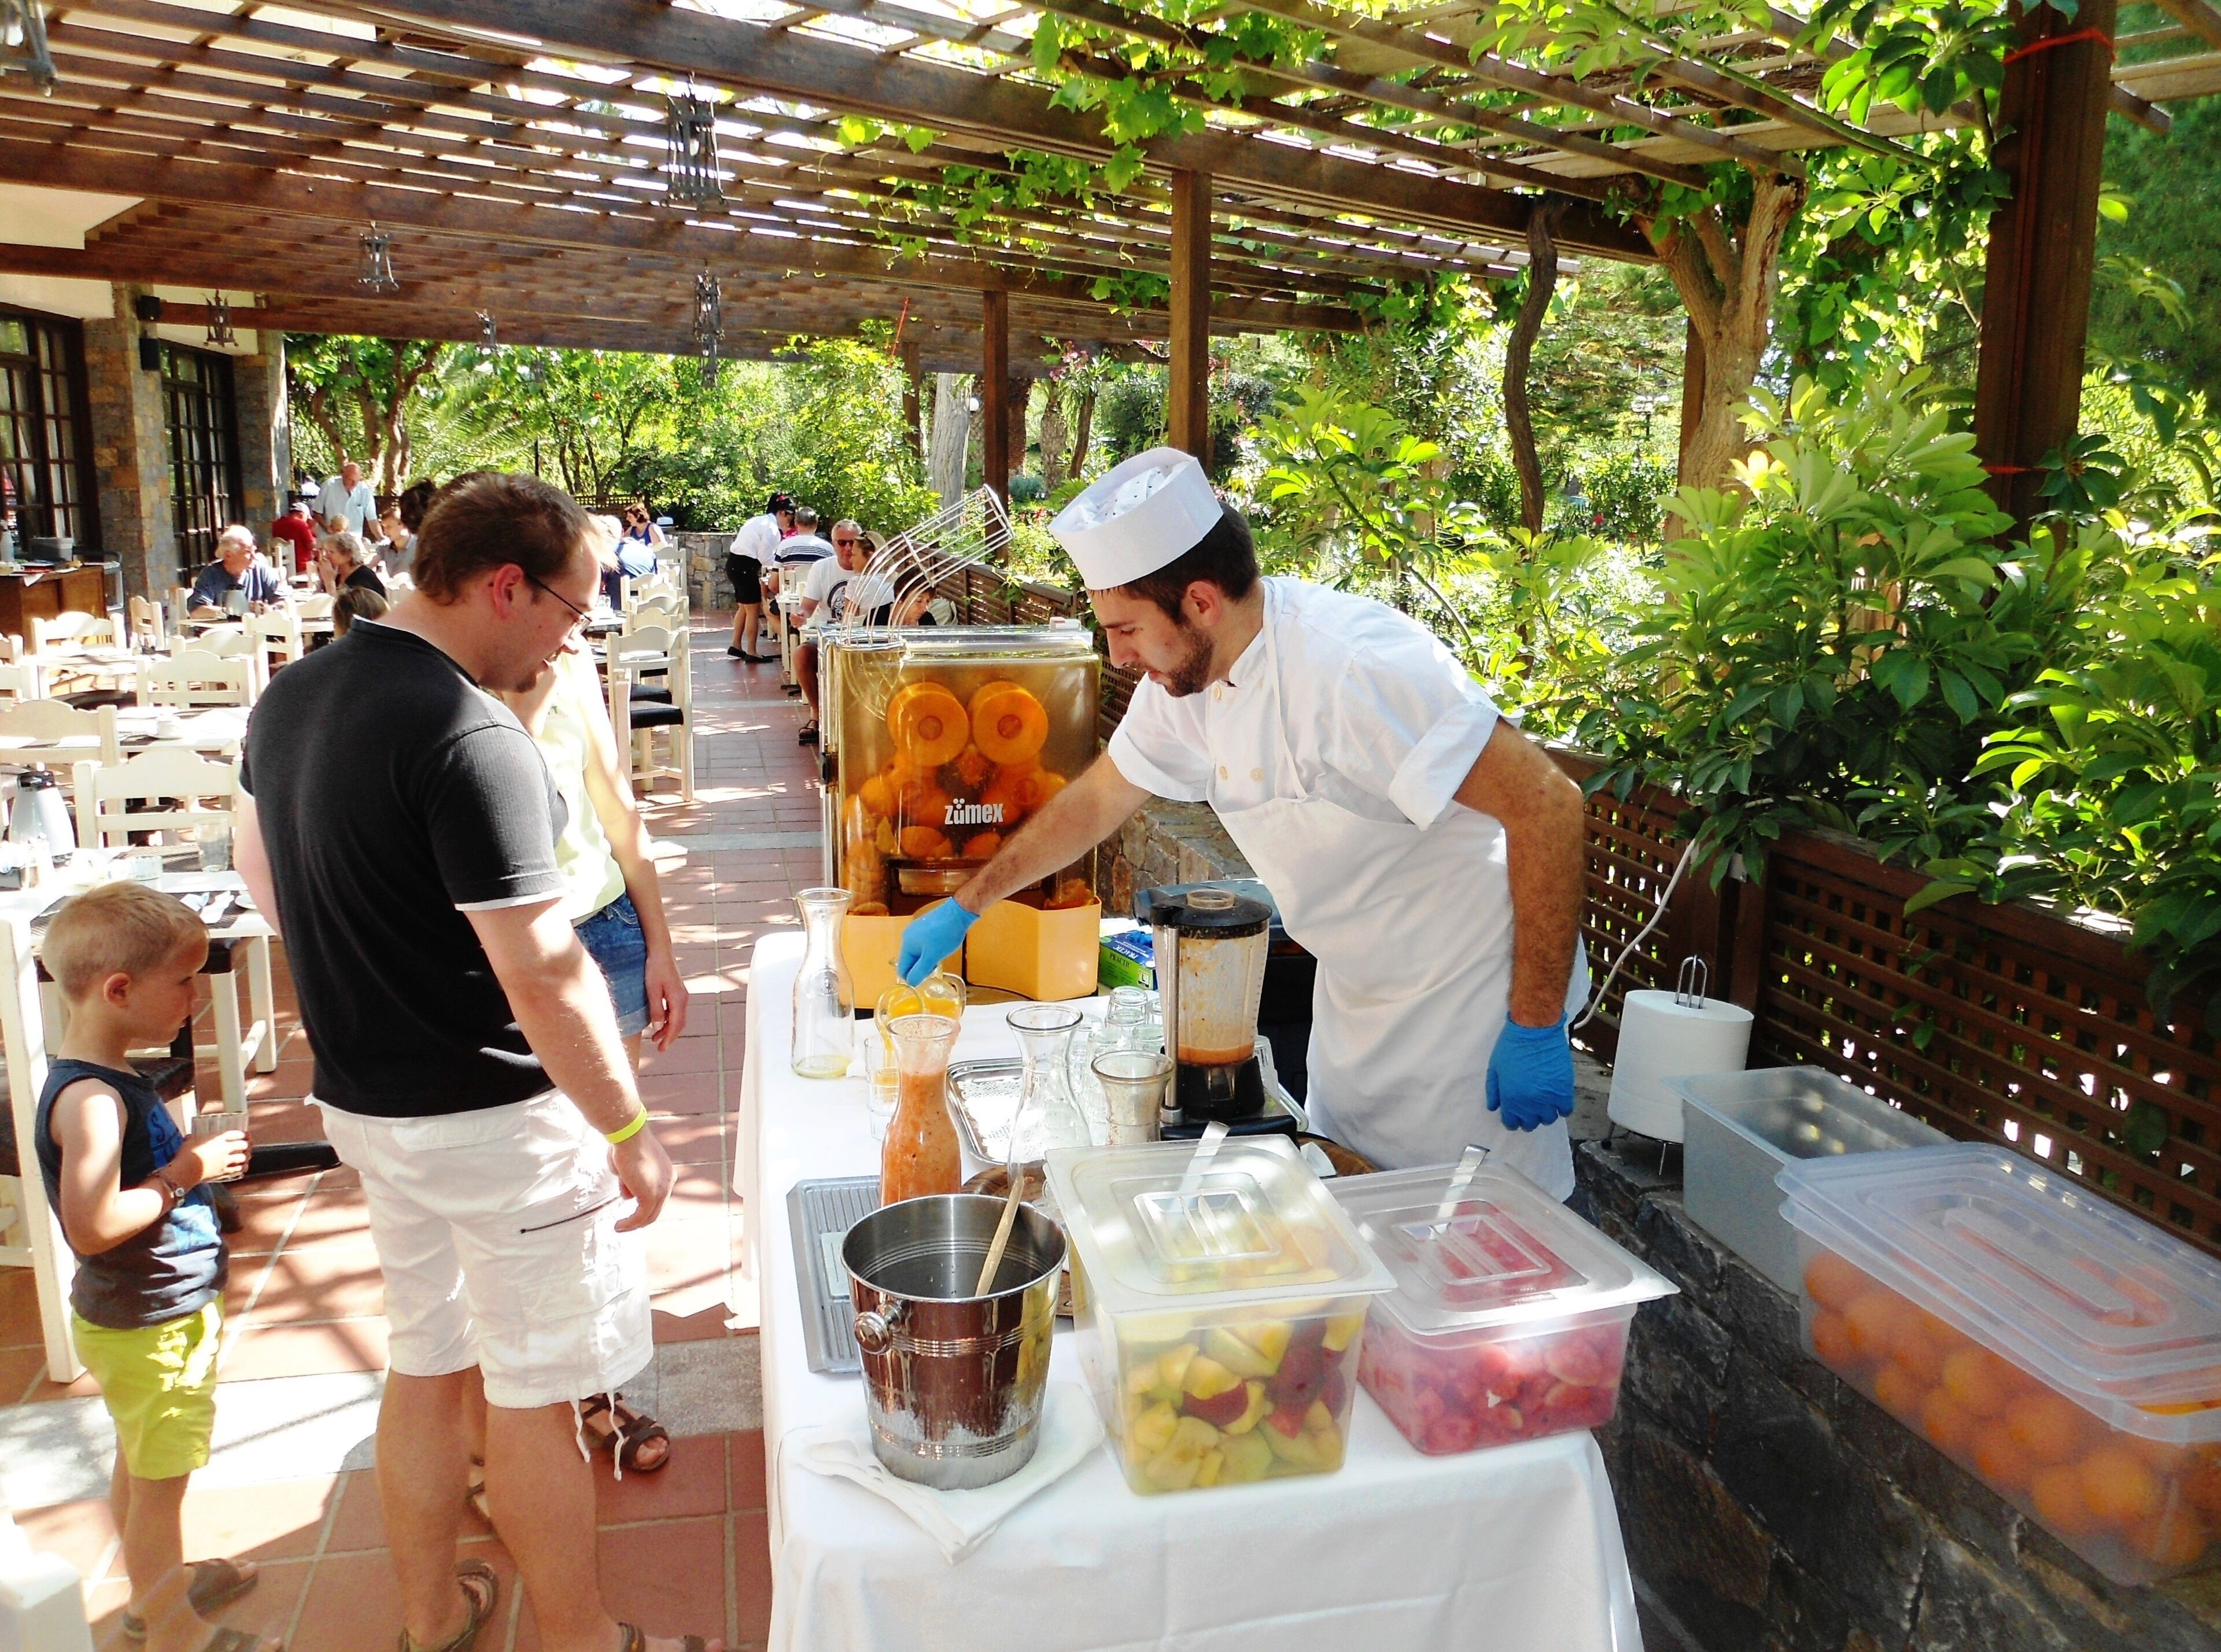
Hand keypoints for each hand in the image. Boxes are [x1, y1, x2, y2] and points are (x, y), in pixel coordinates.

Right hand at [175, 1131, 248, 1188]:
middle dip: (248, 1144)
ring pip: (242, 1158)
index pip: (236, 1134)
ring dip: (246, 1156)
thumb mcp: (190, 1141)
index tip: (246, 1134)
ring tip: (247, 1156)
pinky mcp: (223, 1173)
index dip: (243, 1134)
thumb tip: (190, 1137)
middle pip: (243, 1145)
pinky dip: (241, 1168)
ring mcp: (225, 1162)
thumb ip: (193, 1138)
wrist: (184, 1171)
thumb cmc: (185, 1154)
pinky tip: (242, 1167)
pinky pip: (236, 1170)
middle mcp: (224, 1149)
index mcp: (217, 1139)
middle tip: (249, 1144)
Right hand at [610, 1123, 672, 1232]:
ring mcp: (662, 1189)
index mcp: (666, 1172)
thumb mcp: (628, 1167)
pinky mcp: (651, 1195)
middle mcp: (669, 1181)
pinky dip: (629, 1224)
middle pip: (656, 1209)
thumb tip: (627, 1196)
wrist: (628, 1134)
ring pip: (649, 1215)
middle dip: (639, 1219)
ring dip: (633, 1224)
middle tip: (624, 1224)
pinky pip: (640, 1216)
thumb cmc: (624, 1144)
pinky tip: (618, 1226)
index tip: (629, 1212)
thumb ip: (629, 1182)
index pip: (658, 1196)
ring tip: (618, 1227)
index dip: (643, 1207)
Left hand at [643, 947, 689, 1050]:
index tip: (662, 1049)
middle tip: (659, 1047)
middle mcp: (683, 999)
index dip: (669, 1038)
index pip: (675, 1025)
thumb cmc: (655, 969)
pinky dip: (668, 1020)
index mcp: (678, 1000)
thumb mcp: (652, 990)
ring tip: (655, 1037)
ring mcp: (681, 995)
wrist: (660, 951)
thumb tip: (657, 1027)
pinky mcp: (677, 991)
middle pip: (679, 1023)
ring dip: (668, 1028)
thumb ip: (656, 1009)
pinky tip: (659, 1022)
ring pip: (677, 1017)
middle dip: (669, 1036)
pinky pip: (675, 1010)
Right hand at [898, 899, 978, 984]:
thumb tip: (910, 982)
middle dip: (921, 967)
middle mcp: (908, 936)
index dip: (912, 978)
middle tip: (936, 967)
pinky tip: (941, 949)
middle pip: (910, 961)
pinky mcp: (926, 927)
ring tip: (940, 957)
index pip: (902, 968)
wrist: (958, 912)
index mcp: (906, 943)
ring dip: (927, 959)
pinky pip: (924, 945)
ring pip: (918, 953)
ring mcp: (917, 930)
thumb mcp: (932, 956)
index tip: (925, 981)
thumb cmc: (945, 934)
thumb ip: (920, 971)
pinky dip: (931, 951)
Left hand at [1485, 1016, 1575, 1132]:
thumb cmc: (1511, 1047)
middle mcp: (1529, 1103)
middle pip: (1531, 1124)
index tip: (1516, 1116)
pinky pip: (1566, 1110)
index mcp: (1510, 1099)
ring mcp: (1548, 1098)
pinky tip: (1557, 1099)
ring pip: (1548, 1119)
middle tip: (1530, 1108)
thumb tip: (1493, 1107)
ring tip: (1544, 1103)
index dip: (1513, 1120)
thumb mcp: (1494, 1068)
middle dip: (1529, 1118)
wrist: (1535, 1031)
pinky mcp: (1564, 1090)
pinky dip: (1562, 1107)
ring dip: (1545, 1114)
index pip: (1512, 1123)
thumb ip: (1493, 1091)